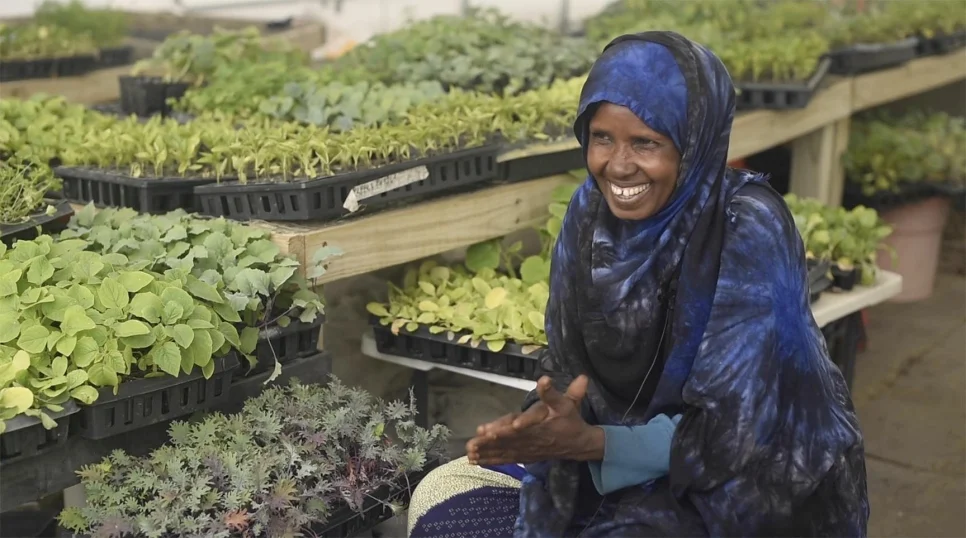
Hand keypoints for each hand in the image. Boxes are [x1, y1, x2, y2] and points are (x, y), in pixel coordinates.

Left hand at [466, 375, 603, 464]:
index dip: (523, 423)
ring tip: (471, 450)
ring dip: (488, 450)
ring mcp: (527, 448)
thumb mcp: (568, 403)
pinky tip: (474, 460)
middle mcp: (532, 437)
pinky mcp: (523, 456)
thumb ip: (554, 392)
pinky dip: (490, 459)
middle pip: (513, 438)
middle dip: (496, 438)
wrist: (577, 444)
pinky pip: (505, 458)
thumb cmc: (570, 419)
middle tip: (480, 436)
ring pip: (506, 449)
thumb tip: (546, 379)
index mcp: (543, 422)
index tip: (513, 424)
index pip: (531, 422)